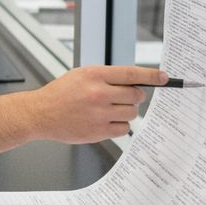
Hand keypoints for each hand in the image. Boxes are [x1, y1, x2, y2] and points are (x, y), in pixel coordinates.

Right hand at [39, 65, 165, 143]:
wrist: (41, 113)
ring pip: (131, 113)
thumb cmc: (61, 93)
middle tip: (125, 97)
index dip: (152, 76)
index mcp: (95, 75)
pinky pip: (124, 128)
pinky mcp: (98, 131)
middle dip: (135, 96)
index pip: (132, 74)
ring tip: (109, 109)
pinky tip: (106, 120)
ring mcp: (99, 114)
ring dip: (126, 111)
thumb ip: (107, 77)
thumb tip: (134, 82)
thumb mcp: (82, 75)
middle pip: (136, 95)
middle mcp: (98, 93)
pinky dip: (120, 125)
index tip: (164, 78)